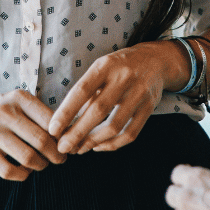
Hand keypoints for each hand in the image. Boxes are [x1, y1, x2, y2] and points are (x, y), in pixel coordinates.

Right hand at [0, 89, 65, 180]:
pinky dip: (23, 175)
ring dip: (41, 165)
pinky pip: (9, 171)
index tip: (67, 143)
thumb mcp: (16, 101)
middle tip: (61, 159)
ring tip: (43, 164)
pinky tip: (25, 171)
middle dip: (56, 154)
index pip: (51, 120)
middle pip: (42, 140)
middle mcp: (5, 112)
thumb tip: (68, 134)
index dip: (63, 136)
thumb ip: (39, 113)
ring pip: (28, 157)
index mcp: (18, 97)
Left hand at [47, 42, 170, 153]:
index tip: (53, 130)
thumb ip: (86, 93)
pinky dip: (112, 144)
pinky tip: (98, 146)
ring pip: (114, 126)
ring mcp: (139, 93)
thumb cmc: (118, 67)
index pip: (82, 91)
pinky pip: (130, 133)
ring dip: (93, 142)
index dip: (66, 112)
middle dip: (77, 133)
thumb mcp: (101, 69)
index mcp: (105, 66)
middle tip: (63, 147)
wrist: (155, 60)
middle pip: (98, 111)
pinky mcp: (150, 107)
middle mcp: (124, 78)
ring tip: (78, 149)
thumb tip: (65, 124)